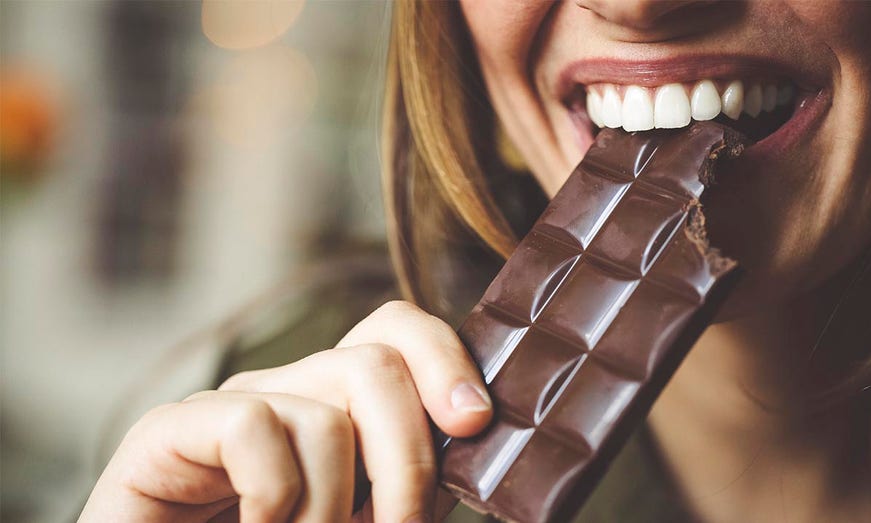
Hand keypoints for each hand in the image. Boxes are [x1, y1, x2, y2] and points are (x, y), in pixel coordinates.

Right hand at [79, 301, 492, 522]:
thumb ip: (407, 483)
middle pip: (375, 364)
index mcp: (336, 404)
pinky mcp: (168, 429)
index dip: (443, 359)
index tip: (474, 424)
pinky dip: (275, 500)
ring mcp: (228, 406)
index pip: (395, 331)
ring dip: (337, 508)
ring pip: (325, 414)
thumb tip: (474, 442)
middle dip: (411, 462)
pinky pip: (253, 427)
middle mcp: (286, 390)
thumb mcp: (363, 514)